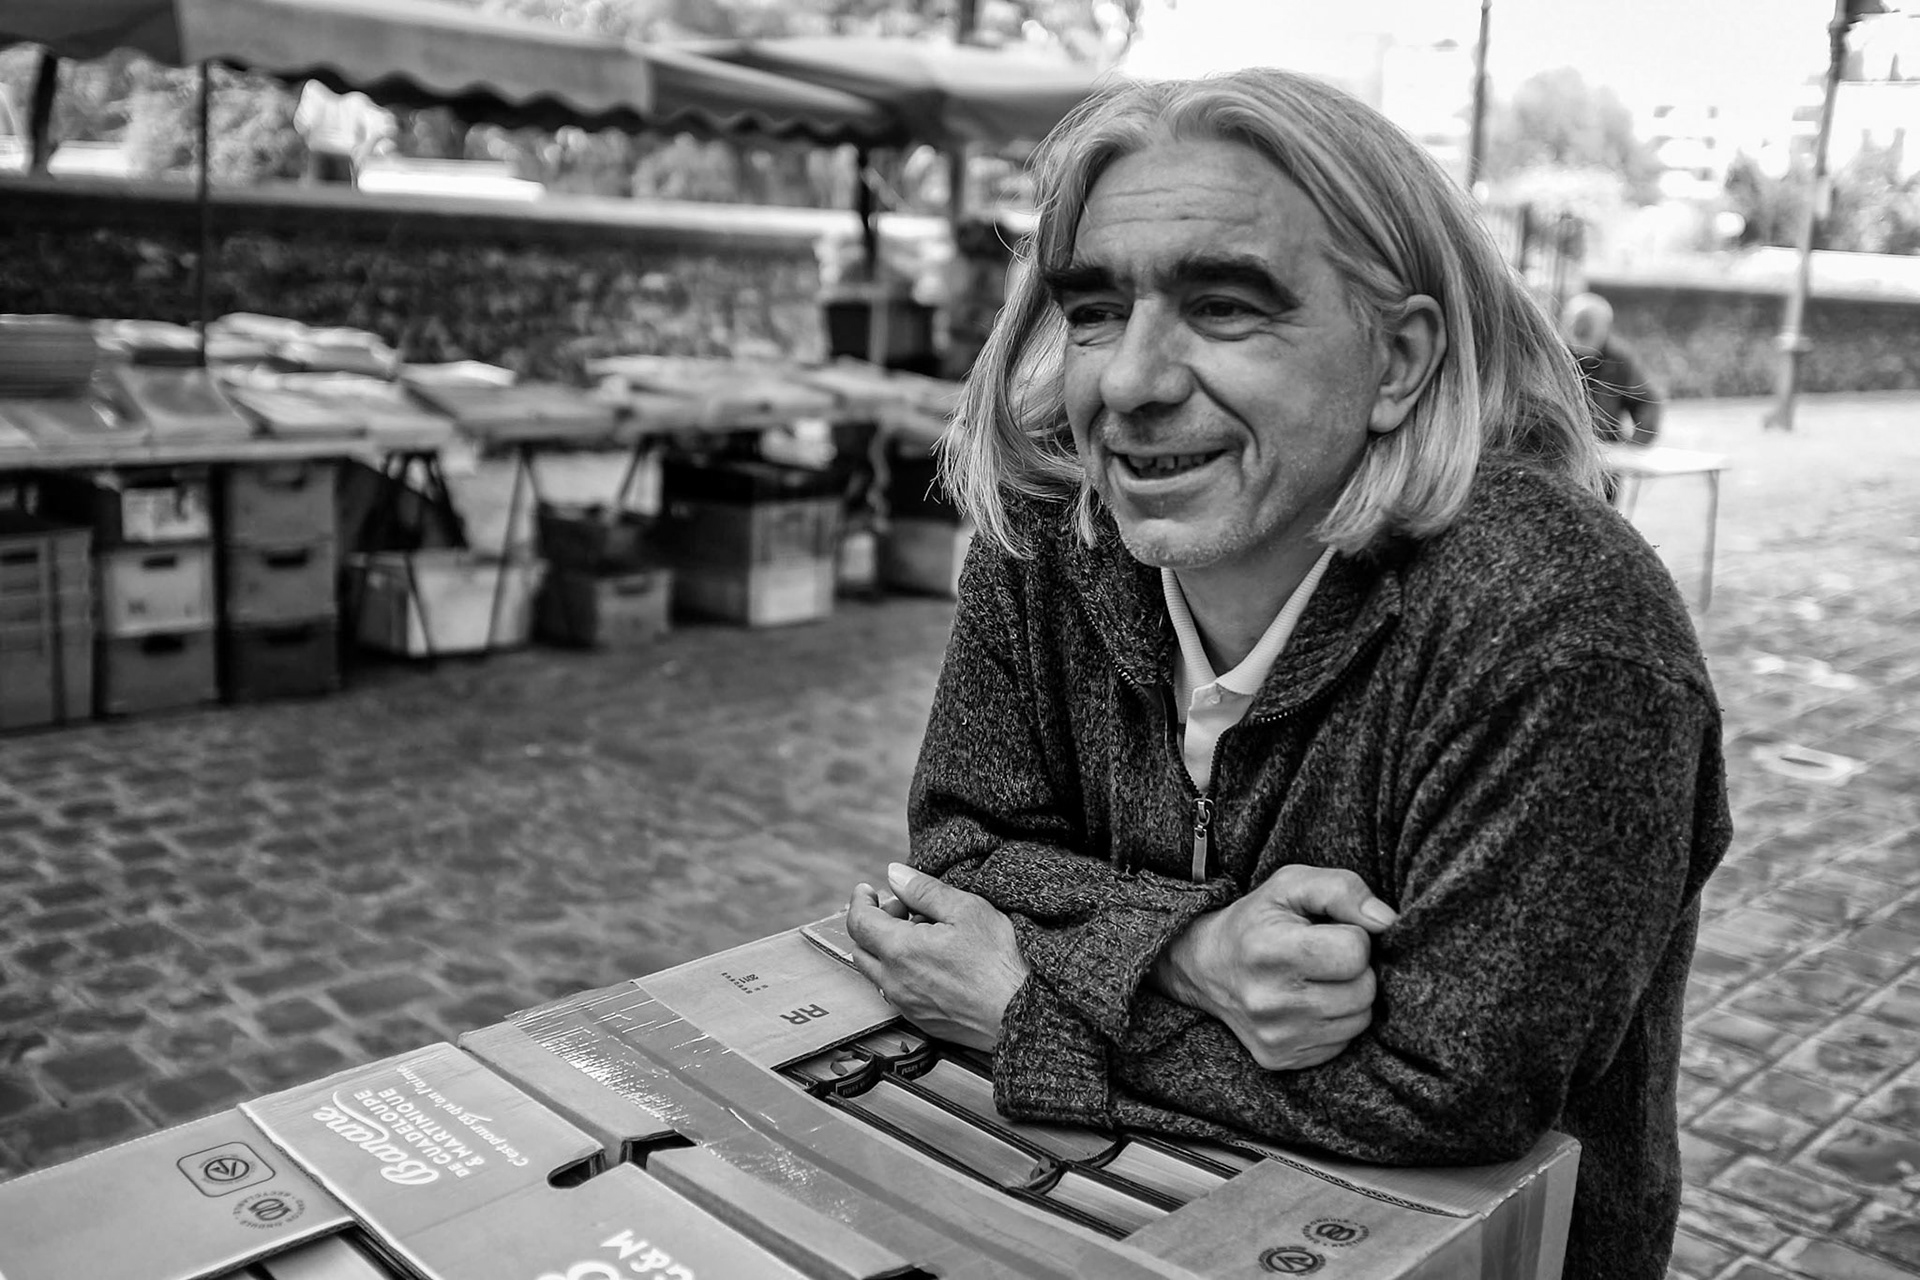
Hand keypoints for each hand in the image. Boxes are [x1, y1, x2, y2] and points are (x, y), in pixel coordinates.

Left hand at [845, 864, 1029, 1052]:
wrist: (1022, 1013)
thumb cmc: (999, 960)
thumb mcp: (966, 909)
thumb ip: (923, 890)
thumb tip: (893, 874)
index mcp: (900, 950)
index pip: (858, 922)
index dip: (860, 900)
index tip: (867, 889)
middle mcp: (894, 982)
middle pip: (860, 948)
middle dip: (874, 922)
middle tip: (904, 909)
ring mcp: (906, 1005)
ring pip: (876, 972)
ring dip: (886, 948)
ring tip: (921, 934)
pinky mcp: (921, 1021)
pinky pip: (895, 992)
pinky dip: (899, 970)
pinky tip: (931, 961)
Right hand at [1152, 865, 1396, 1069]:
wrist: (1206, 966)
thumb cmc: (1258, 920)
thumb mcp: (1292, 885)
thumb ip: (1343, 889)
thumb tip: (1388, 921)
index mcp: (1270, 950)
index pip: (1354, 952)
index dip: (1353, 936)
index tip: (1330, 931)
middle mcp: (1269, 1000)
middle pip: (1363, 990)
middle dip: (1356, 969)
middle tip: (1327, 956)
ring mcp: (1275, 1035)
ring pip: (1359, 1020)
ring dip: (1350, 996)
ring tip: (1320, 979)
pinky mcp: (1280, 1059)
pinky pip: (1342, 1043)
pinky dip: (1336, 1022)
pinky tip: (1310, 1003)